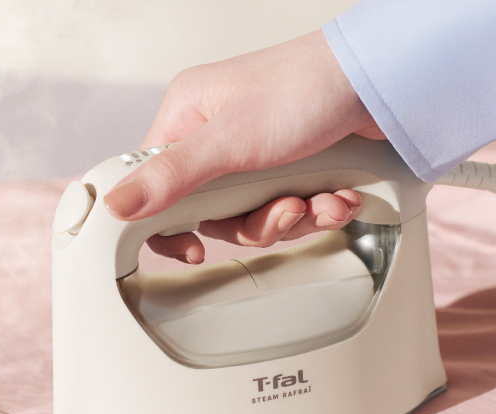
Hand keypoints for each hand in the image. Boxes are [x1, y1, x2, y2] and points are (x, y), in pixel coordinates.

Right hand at [103, 29, 383, 263]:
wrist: (381, 83)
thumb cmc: (306, 87)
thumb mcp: (230, 139)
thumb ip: (171, 176)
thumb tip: (115, 204)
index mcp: (189, 117)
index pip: (155, 183)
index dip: (169, 222)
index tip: (190, 248)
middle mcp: (219, 135)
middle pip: (212, 213)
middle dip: (255, 221)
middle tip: (282, 210)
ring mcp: (258, 153)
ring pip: (255, 216)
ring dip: (293, 217)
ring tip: (319, 201)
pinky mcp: (293, 166)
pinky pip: (290, 209)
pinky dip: (318, 209)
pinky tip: (338, 195)